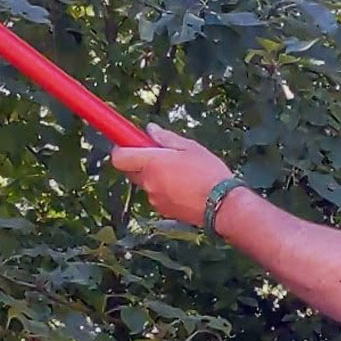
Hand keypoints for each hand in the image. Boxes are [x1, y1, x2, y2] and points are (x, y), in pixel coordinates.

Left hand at [107, 127, 236, 225]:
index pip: (119, 157)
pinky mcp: (162, 210)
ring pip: (145, 183)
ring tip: (179, 172)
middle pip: (130, 170)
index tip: (128, 141)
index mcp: (152, 163)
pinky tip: (183, 186)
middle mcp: (148, 182)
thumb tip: (150, 130)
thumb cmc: (208, 174)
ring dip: (155, 176)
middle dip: (139, 161)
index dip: (121, 148)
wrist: (222, 205)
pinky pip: (156, 195)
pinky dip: (164, 189)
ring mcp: (154, 198)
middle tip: (158, 154)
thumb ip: (166, 138)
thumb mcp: (190, 147)